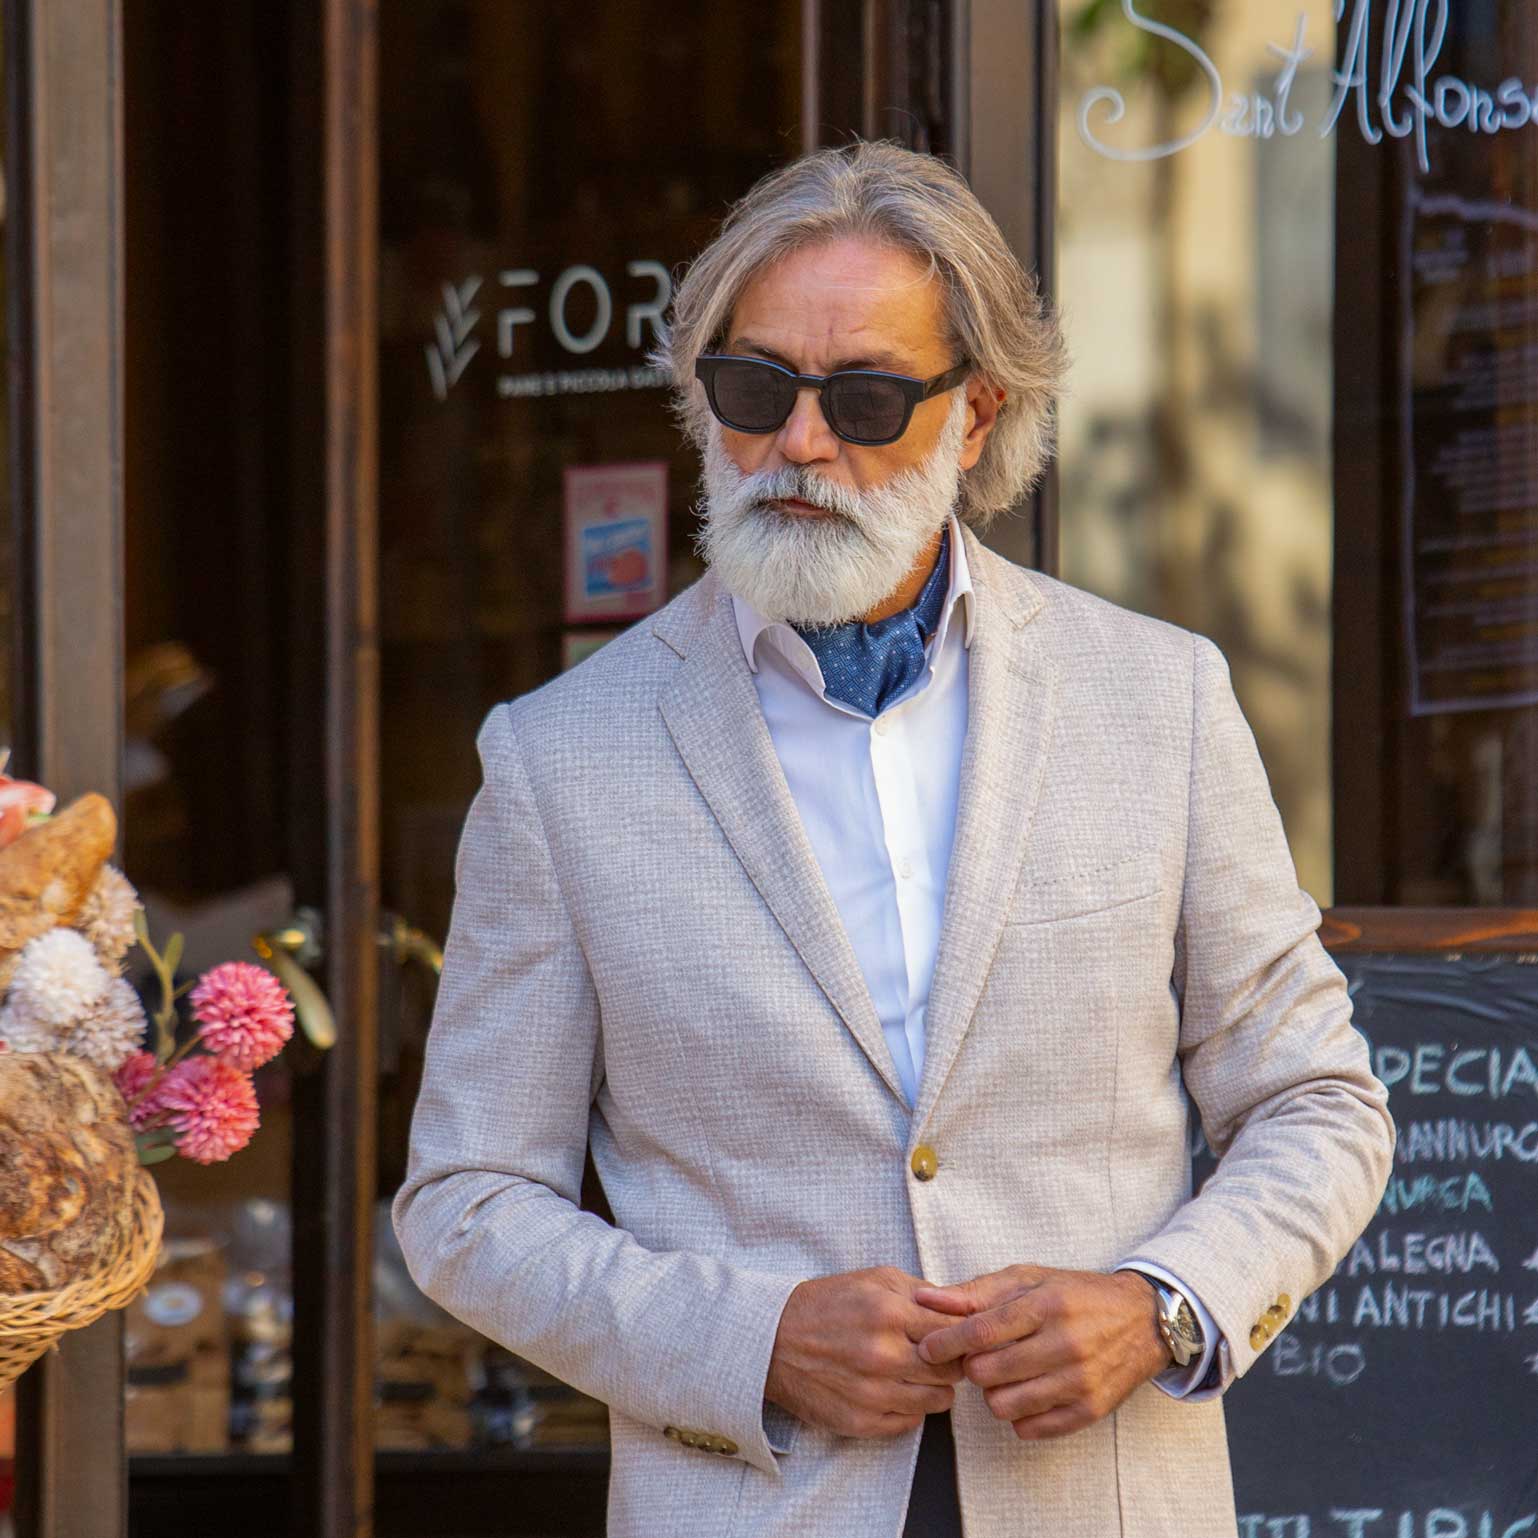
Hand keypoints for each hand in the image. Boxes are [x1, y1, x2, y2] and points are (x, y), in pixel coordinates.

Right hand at [765, 1266, 967, 1438]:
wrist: (771, 1339)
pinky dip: (910, 1408)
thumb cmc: (826, 1304)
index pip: (955, 1332)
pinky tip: (895, 1390)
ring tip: (917, 1373)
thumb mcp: (874, 1279)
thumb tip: (961, 1308)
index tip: (958, 1335)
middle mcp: (882, 1356)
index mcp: (888, 1313)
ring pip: (938, 1401)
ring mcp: (871, 1394)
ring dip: (934, 1387)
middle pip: (952, 1370)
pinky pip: (910, 1423)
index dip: (962, 1334)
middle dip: (952, 1362)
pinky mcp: (859, 1422)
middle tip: (939, 1356)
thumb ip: (921, 1291)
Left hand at [913, 1265, 1169, 1440]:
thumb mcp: (1028, 1278)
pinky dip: (1018, 1415)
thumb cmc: (1075, 1294)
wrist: (1142, 1319)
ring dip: (993, 1392)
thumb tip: (926, 1299)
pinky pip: (1031, 1428)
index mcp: (1046, 1305)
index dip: (946, 1342)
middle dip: (971, 1366)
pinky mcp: (1090, 1410)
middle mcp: (1065, 1344)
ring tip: (1004, 1375)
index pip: (981, 1331)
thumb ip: (976, 1291)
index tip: (928, 1347)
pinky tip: (1025, 1392)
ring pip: (1004, 1405)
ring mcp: (1080, 1381)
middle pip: (987, 1372)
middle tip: (977, 1357)